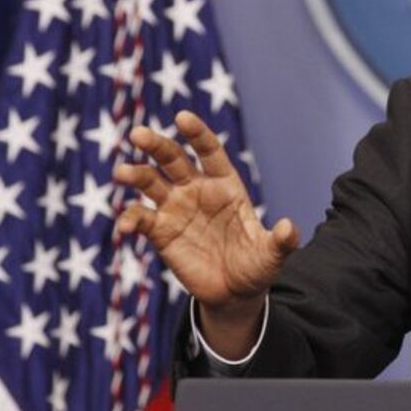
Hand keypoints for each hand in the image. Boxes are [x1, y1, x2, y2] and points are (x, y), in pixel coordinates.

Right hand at [114, 110, 299, 315]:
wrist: (235, 292)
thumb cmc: (257, 265)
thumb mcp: (273, 254)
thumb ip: (281, 241)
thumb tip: (288, 228)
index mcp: (225, 185)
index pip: (209, 151)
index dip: (197, 133)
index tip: (182, 117)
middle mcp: (197, 190)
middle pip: (174, 159)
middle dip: (156, 145)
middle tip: (138, 134)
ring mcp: (176, 208)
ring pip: (151, 182)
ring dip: (136, 174)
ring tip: (123, 172)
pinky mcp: (161, 232)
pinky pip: (142, 218)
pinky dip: (131, 218)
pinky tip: (126, 225)